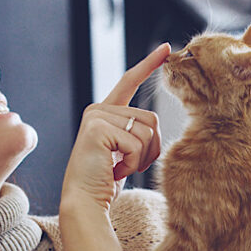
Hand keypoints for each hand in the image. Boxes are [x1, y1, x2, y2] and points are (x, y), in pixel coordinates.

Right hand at [60, 43, 169, 212]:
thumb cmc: (104, 181)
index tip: (166, 49)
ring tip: (118, 168)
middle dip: (149, 149)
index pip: (129, 81)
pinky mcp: (98, 128)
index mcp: (104, 112)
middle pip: (151, 118)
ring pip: (148, 131)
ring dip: (141, 157)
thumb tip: (153, 124)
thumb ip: (134, 132)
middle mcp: (98, 109)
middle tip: (126, 165)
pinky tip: (114, 170)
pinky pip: (137, 143)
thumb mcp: (123, 151)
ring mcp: (96, 117)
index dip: (148, 65)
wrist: (84, 201)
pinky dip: (133, 163)